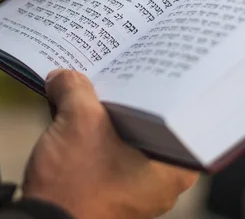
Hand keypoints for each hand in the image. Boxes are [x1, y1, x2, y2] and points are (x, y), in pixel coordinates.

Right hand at [22, 70, 198, 218]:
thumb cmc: (73, 186)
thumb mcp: (77, 121)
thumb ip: (74, 87)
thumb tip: (64, 75)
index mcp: (176, 165)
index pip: (180, 108)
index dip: (164, 77)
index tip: (152, 54)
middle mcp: (166, 178)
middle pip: (153, 119)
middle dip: (131, 91)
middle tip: (121, 61)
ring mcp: (141, 186)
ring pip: (131, 134)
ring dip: (112, 112)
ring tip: (99, 83)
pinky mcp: (116, 189)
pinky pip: (115, 149)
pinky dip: (102, 131)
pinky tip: (85, 111)